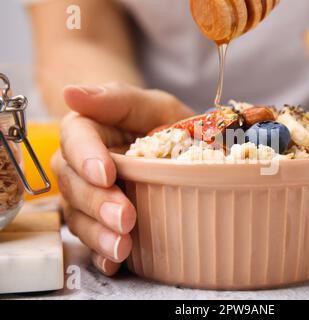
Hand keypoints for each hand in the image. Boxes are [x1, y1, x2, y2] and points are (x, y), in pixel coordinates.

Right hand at [53, 83, 193, 275]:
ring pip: (79, 216)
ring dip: (98, 234)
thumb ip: (116, 99)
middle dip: (97, 203)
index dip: (87, 157)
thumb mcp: (150, 104)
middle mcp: (79, 165)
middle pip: (74, 184)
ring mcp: (88, 195)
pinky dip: (102, 253)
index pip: (75, 140)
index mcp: (87, 130)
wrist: (166, 143)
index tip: (106, 173)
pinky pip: (93, 238)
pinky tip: (115, 262)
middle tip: (125, 217)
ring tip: (122, 247)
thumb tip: (71, 92)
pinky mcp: (99, 219)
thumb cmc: (156, 120)